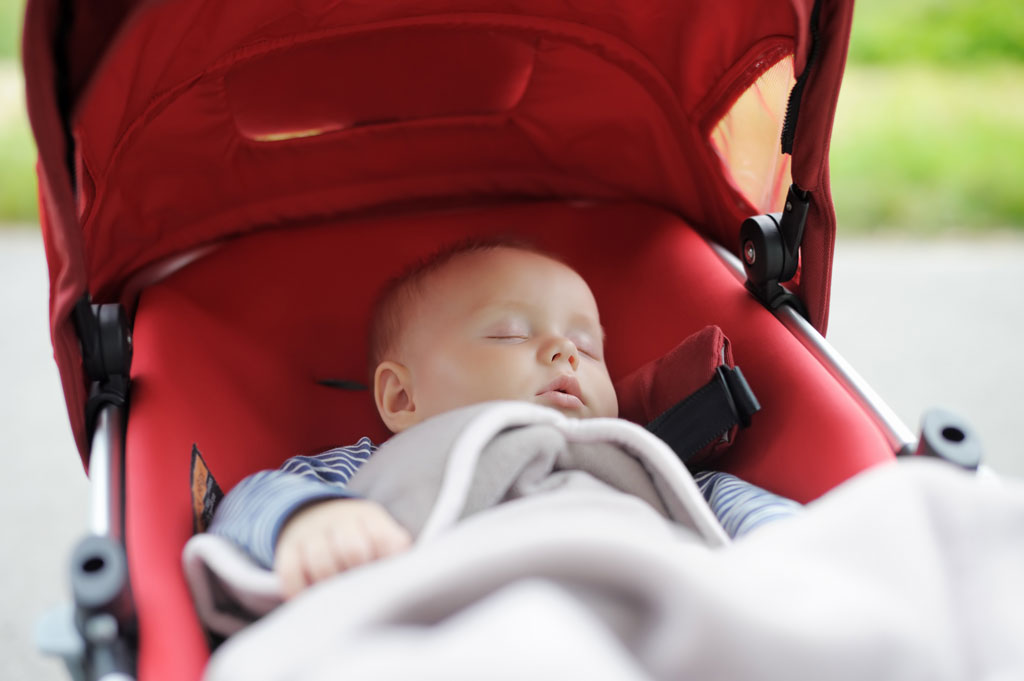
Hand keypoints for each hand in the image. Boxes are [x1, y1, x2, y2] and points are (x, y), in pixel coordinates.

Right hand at [274, 498, 411, 598]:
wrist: (314, 514)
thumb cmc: (359, 535)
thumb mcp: (381, 531)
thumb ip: (395, 548)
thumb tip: (403, 574)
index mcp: (367, 516)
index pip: (382, 538)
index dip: (385, 562)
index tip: (383, 577)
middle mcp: (338, 520)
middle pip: (352, 551)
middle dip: (359, 575)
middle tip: (361, 590)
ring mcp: (311, 534)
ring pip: (322, 563)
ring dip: (332, 586)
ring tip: (338, 598)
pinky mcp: (287, 549)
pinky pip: (290, 573)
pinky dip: (300, 591)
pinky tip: (311, 599)